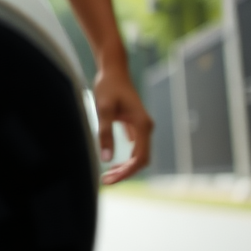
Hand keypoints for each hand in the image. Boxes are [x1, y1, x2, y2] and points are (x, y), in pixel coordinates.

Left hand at [92, 62, 152, 184]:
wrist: (113, 69)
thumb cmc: (108, 86)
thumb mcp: (103, 109)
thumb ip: (105, 133)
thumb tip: (107, 159)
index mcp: (143, 124)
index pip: (140, 158)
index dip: (126, 172)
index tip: (109, 179)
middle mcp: (146, 127)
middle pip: (141, 159)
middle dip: (125, 173)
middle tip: (105, 180)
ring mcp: (142, 126)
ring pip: (138, 154)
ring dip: (125, 167)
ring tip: (107, 174)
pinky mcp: (135, 124)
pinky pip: (135, 147)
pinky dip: (126, 158)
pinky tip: (114, 164)